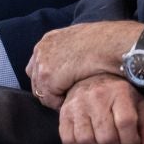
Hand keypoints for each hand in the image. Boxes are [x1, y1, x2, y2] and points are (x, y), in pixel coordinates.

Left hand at [25, 20, 142, 105]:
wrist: (108, 44)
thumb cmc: (104, 43)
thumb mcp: (82, 40)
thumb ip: (71, 50)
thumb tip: (72, 61)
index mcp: (50, 39)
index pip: (38, 64)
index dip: (50, 77)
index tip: (62, 85)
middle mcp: (42, 49)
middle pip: (36, 78)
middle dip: (49, 89)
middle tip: (65, 96)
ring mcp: (42, 63)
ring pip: (41, 91)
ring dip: (55, 97)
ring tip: (72, 100)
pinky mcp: (47, 76)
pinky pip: (50, 99)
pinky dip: (60, 103)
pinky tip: (74, 100)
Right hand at [58, 75, 143, 143]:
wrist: (92, 79)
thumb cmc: (120, 96)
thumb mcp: (139, 106)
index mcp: (119, 92)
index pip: (126, 123)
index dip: (132, 141)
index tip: (133, 143)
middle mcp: (96, 96)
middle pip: (106, 137)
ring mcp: (77, 105)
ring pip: (87, 141)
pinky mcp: (64, 113)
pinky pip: (69, 140)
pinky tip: (89, 142)